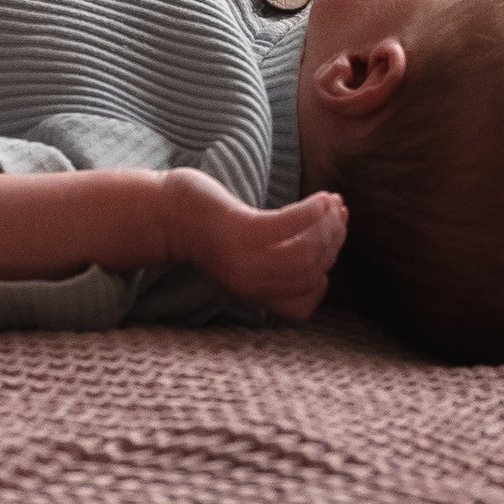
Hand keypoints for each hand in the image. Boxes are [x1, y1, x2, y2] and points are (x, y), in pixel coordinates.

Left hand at [166, 168, 346, 321]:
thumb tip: (322, 248)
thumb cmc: (208, 230)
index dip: (322, 278)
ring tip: (334, 203)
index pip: (302, 306)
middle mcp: (249, 283)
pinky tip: (322, 197)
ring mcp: (244, 260)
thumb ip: (275, 262)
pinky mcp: (239, 232)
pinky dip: (314, 212)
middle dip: (333, 243)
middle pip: (311, 274)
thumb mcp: (244, 257)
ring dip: (328, 227)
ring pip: (305, 253)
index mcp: (250, 294)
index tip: (329, 247)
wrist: (162, 213)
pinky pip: (290, 227)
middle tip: (340, 216)